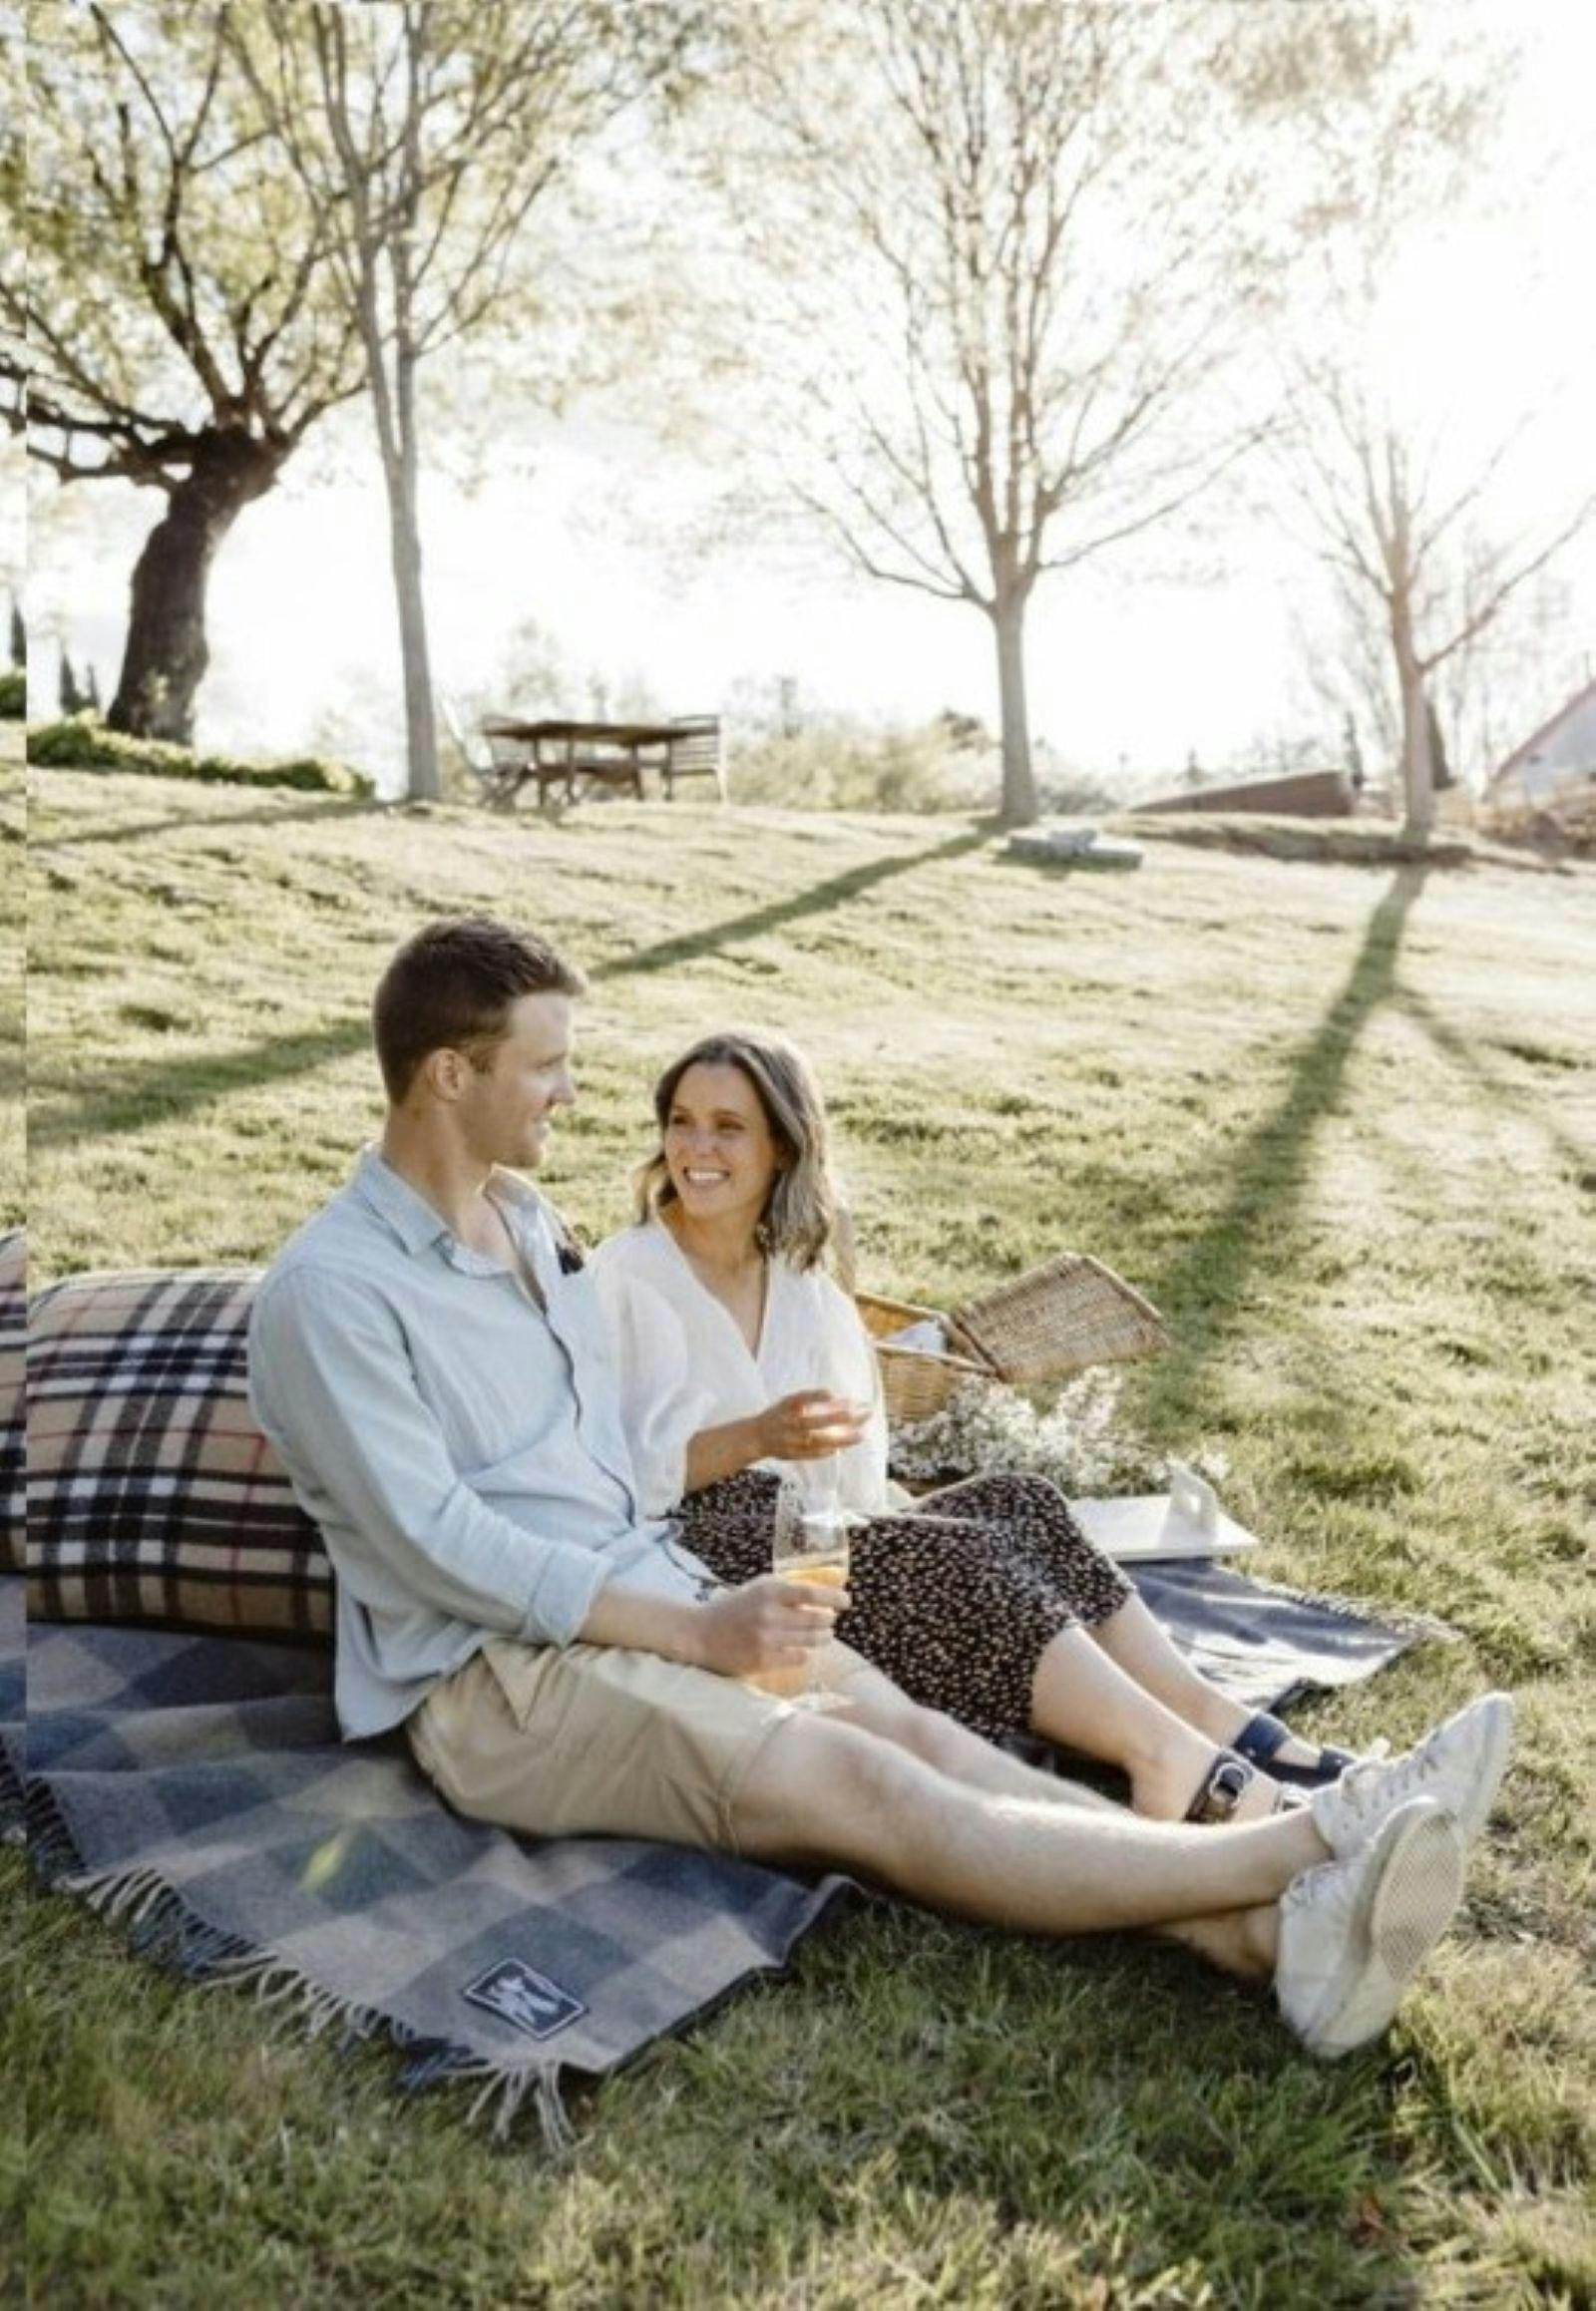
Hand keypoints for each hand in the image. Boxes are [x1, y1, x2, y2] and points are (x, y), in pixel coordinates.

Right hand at [691, 1572, 850, 1677]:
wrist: (700, 1635)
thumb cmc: (731, 1609)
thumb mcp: (756, 1589)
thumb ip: (784, 1587)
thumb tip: (819, 1587)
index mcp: (768, 1591)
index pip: (810, 1593)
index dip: (833, 1597)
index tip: (846, 1601)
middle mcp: (769, 1614)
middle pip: (816, 1619)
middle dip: (829, 1620)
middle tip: (830, 1620)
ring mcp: (767, 1639)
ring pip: (811, 1640)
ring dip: (823, 1637)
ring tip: (823, 1635)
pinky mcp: (764, 1660)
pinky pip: (798, 1658)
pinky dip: (805, 1653)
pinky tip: (803, 1649)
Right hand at [755, 1389, 869, 1461]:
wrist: (755, 1438)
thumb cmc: (778, 1415)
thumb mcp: (789, 1402)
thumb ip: (810, 1400)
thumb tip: (839, 1398)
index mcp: (785, 1408)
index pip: (800, 1399)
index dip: (815, 1396)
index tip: (831, 1393)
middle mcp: (787, 1424)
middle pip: (812, 1422)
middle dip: (835, 1419)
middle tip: (856, 1414)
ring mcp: (789, 1441)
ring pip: (817, 1441)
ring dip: (839, 1439)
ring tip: (861, 1435)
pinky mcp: (791, 1454)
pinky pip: (812, 1454)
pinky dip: (826, 1451)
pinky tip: (841, 1449)